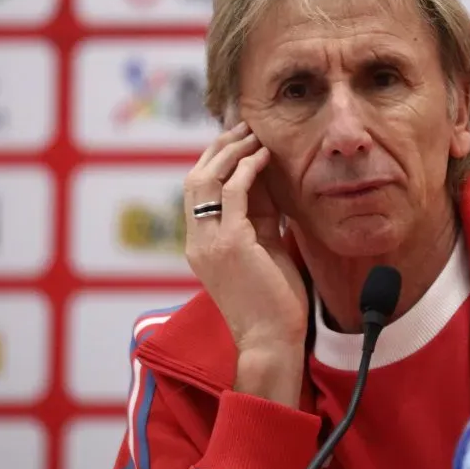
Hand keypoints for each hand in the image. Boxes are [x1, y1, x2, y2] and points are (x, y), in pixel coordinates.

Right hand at [183, 121, 307, 406]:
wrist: (272, 341)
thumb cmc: (274, 302)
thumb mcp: (265, 249)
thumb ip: (262, 218)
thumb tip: (271, 183)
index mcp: (202, 245)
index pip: (200, 191)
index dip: (217, 161)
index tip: (240, 140)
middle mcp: (197, 241)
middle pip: (195, 179)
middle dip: (218, 148)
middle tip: (243, 127)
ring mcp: (209, 242)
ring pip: (205, 179)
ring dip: (230, 152)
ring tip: (253, 133)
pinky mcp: (230, 244)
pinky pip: (232, 193)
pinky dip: (246, 169)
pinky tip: (264, 156)